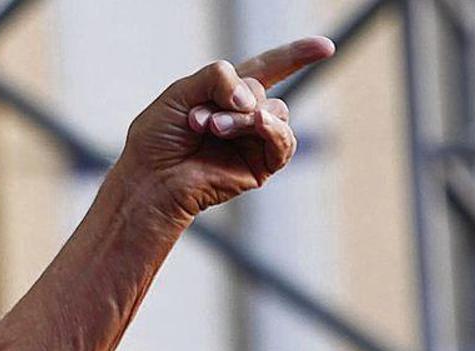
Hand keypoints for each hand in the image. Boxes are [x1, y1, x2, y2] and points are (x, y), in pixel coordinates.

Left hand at [111, 37, 335, 220]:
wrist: (150, 178)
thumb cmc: (157, 139)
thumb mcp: (180, 91)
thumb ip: (217, 77)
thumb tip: (251, 98)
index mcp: (224, 94)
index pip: (266, 69)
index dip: (294, 56)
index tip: (324, 47)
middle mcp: (242, 117)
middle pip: (260, 90)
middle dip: (230, 100)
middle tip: (197, 120)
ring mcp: (253, 141)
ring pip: (272, 112)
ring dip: (241, 118)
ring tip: (212, 129)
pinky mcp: (260, 166)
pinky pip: (283, 142)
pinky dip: (273, 130)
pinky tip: (257, 124)